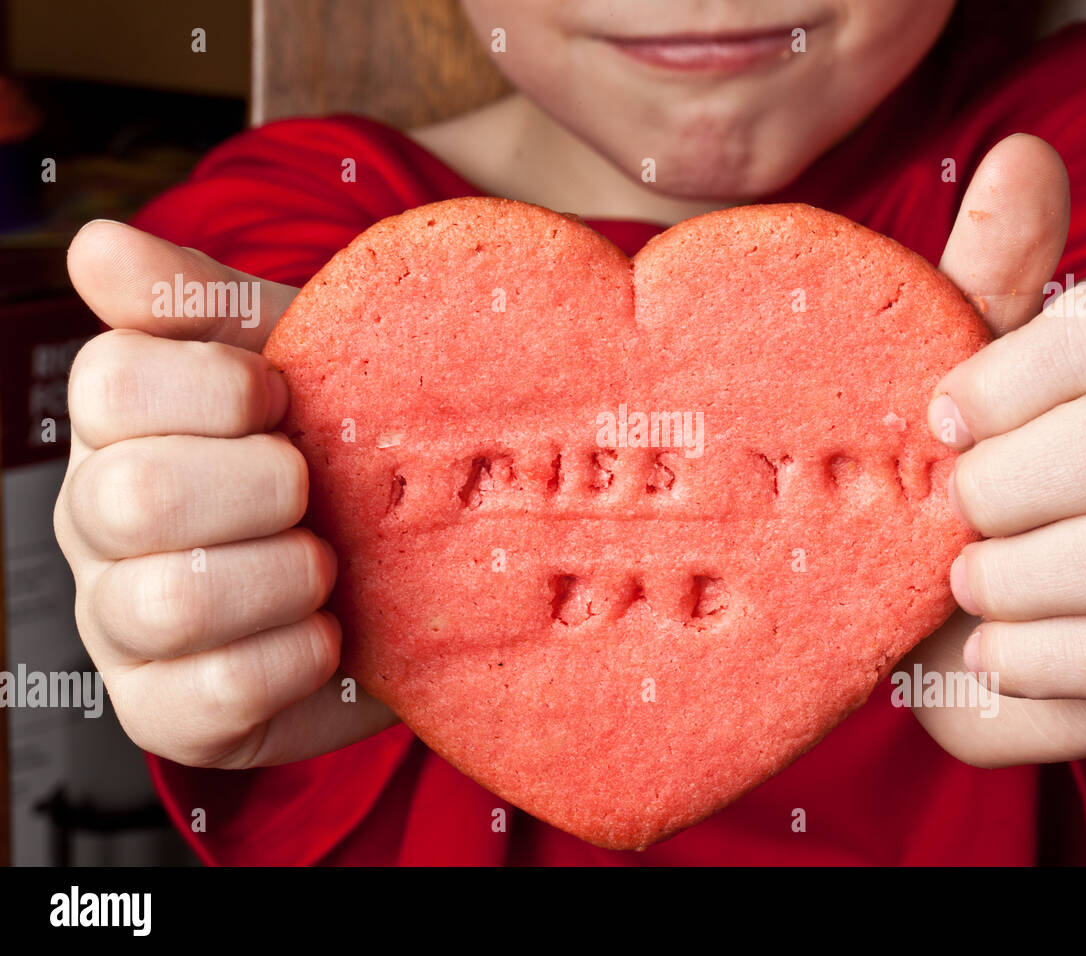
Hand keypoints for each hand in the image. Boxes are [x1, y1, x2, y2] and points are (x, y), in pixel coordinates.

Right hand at [54, 221, 395, 768]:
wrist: (401, 569)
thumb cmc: (339, 448)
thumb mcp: (293, 353)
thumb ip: (200, 300)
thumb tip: (95, 243)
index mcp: (117, 426)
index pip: (111, 383)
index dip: (222, 387)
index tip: (285, 398)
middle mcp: (97, 523)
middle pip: (135, 498)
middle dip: (263, 487)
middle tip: (316, 488)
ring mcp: (121, 625)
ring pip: (170, 602)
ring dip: (283, 576)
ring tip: (329, 564)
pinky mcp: (169, 711)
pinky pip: (215, 693)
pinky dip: (295, 656)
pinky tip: (329, 633)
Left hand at [903, 134, 1085, 765]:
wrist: (973, 614)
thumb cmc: (960, 481)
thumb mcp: (955, 380)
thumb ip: (984, 278)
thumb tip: (1023, 154)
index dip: (1008, 378)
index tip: (940, 421)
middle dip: (1005, 485)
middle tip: (952, 509)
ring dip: (1012, 575)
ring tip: (963, 580)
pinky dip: (1030, 655)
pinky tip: (991, 645)